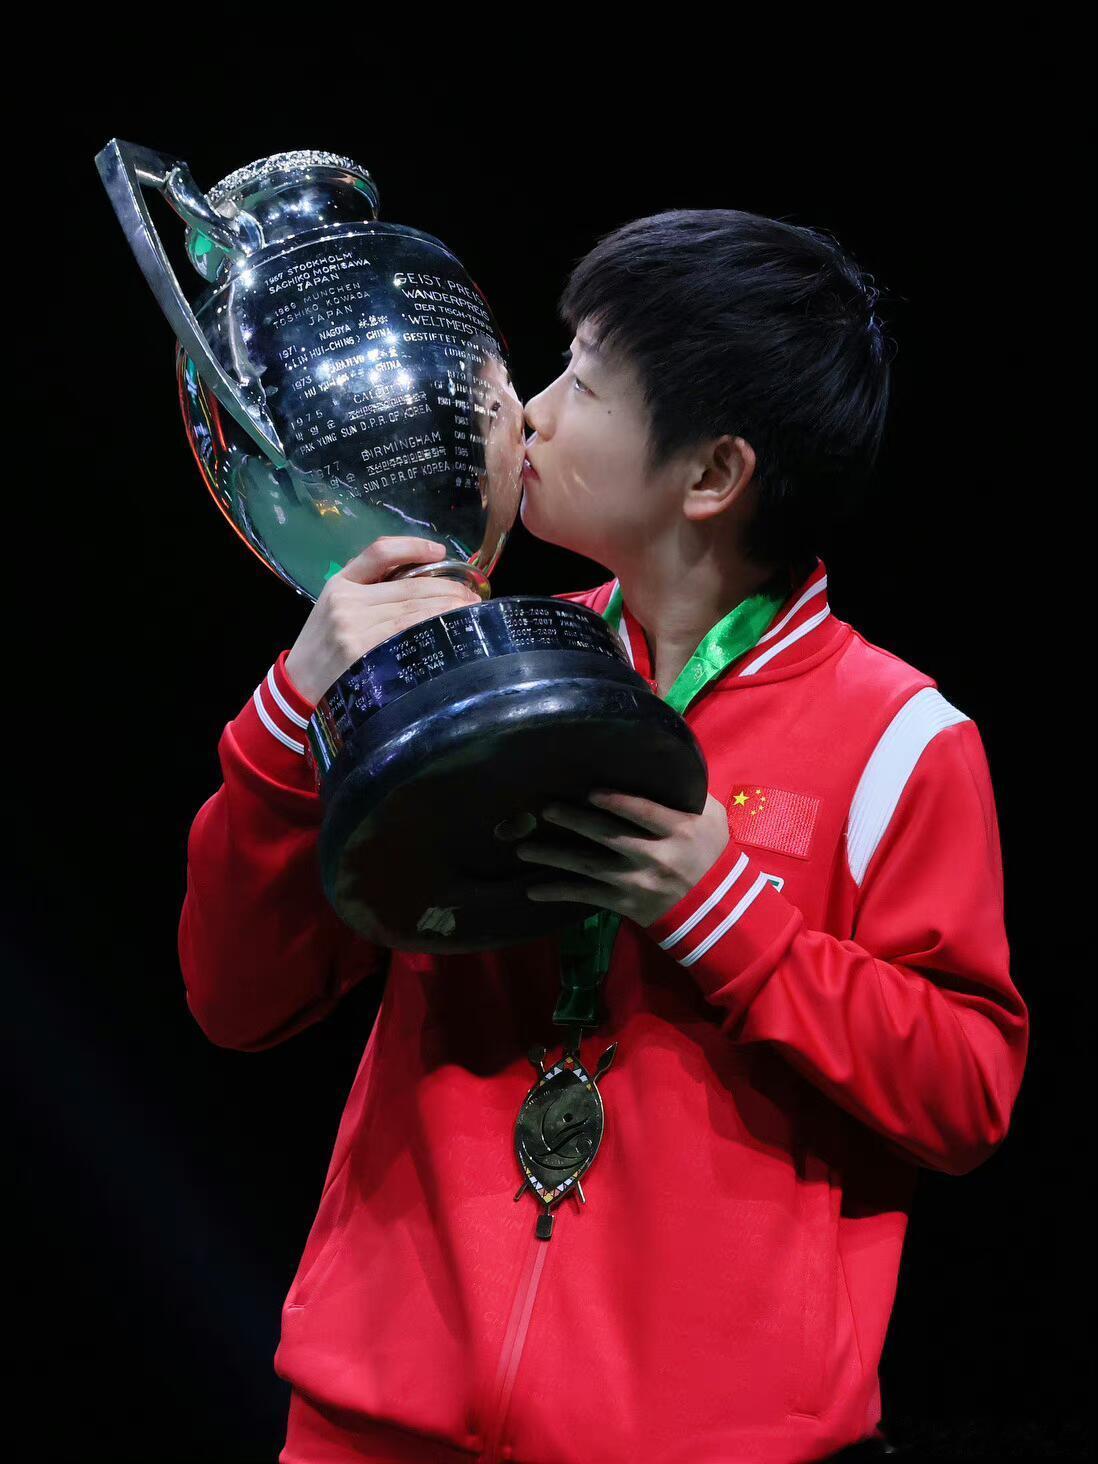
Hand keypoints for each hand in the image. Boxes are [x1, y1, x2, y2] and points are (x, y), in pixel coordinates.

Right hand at [284, 537, 480, 703]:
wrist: (298, 686)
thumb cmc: (324, 647)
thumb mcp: (334, 608)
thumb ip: (368, 591)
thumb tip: (424, 582)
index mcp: (339, 583)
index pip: (380, 552)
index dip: (414, 546)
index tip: (441, 552)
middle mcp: (347, 601)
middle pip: (410, 586)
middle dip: (448, 589)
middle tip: (473, 595)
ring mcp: (354, 628)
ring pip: (414, 611)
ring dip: (448, 610)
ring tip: (470, 611)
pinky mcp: (364, 654)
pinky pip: (409, 637)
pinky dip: (434, 631)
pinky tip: (450, 631)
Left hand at [517, 789, 730, 927]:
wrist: (718, 907)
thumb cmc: (711, 852)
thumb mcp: (710, 817)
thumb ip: (686, 793)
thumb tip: (659, 761)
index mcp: (678, 830)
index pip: (643, 812)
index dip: (616, 801)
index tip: (588, 791)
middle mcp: (656, 856)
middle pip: (608, 835)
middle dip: (573, 821)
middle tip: (544, 809)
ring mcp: (638, 882)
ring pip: (589, 866)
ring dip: (553, 857)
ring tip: (523, 849)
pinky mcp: (626, 904)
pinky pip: (587, 897)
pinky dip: (559, 893)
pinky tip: (533, 890)